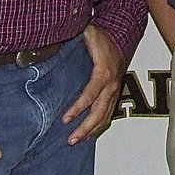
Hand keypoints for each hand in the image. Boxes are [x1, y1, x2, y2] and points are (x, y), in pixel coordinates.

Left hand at [61, 24, 126, 143]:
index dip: (78, 108)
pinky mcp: (115, 92)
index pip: (90, 94)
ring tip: (77, 140)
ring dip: (92, 130)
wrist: (122, 34)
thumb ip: (74, 37)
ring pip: (106, 116)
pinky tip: (90, 133)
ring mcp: (115, 90)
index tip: (65, 119)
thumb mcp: (89, 33)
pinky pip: (109, 113)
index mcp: (104, 72)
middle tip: (70, 140)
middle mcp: (112, 84)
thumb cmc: (103, 36)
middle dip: (85, 128)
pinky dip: (99, 125)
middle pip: (100, 112)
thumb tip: (51, 41)